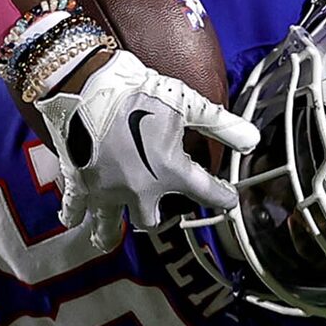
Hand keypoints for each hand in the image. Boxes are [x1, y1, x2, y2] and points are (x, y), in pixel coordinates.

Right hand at [33, 46, 257, 250]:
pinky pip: (74, 208)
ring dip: (109, 234)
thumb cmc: (138, 91)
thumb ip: (220, 125)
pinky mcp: (79, 183)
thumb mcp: (186, 103)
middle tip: (158, 215)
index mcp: (169, 171)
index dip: (222, 197)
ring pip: (108, 228)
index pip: (206, 193)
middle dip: (156, 219)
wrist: (85, 85)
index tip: (229, 200)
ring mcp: (106, 190)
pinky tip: (72, 222)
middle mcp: (139, 189)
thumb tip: (253, 140)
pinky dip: (73, 216)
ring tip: (107, 240)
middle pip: (151, 221)